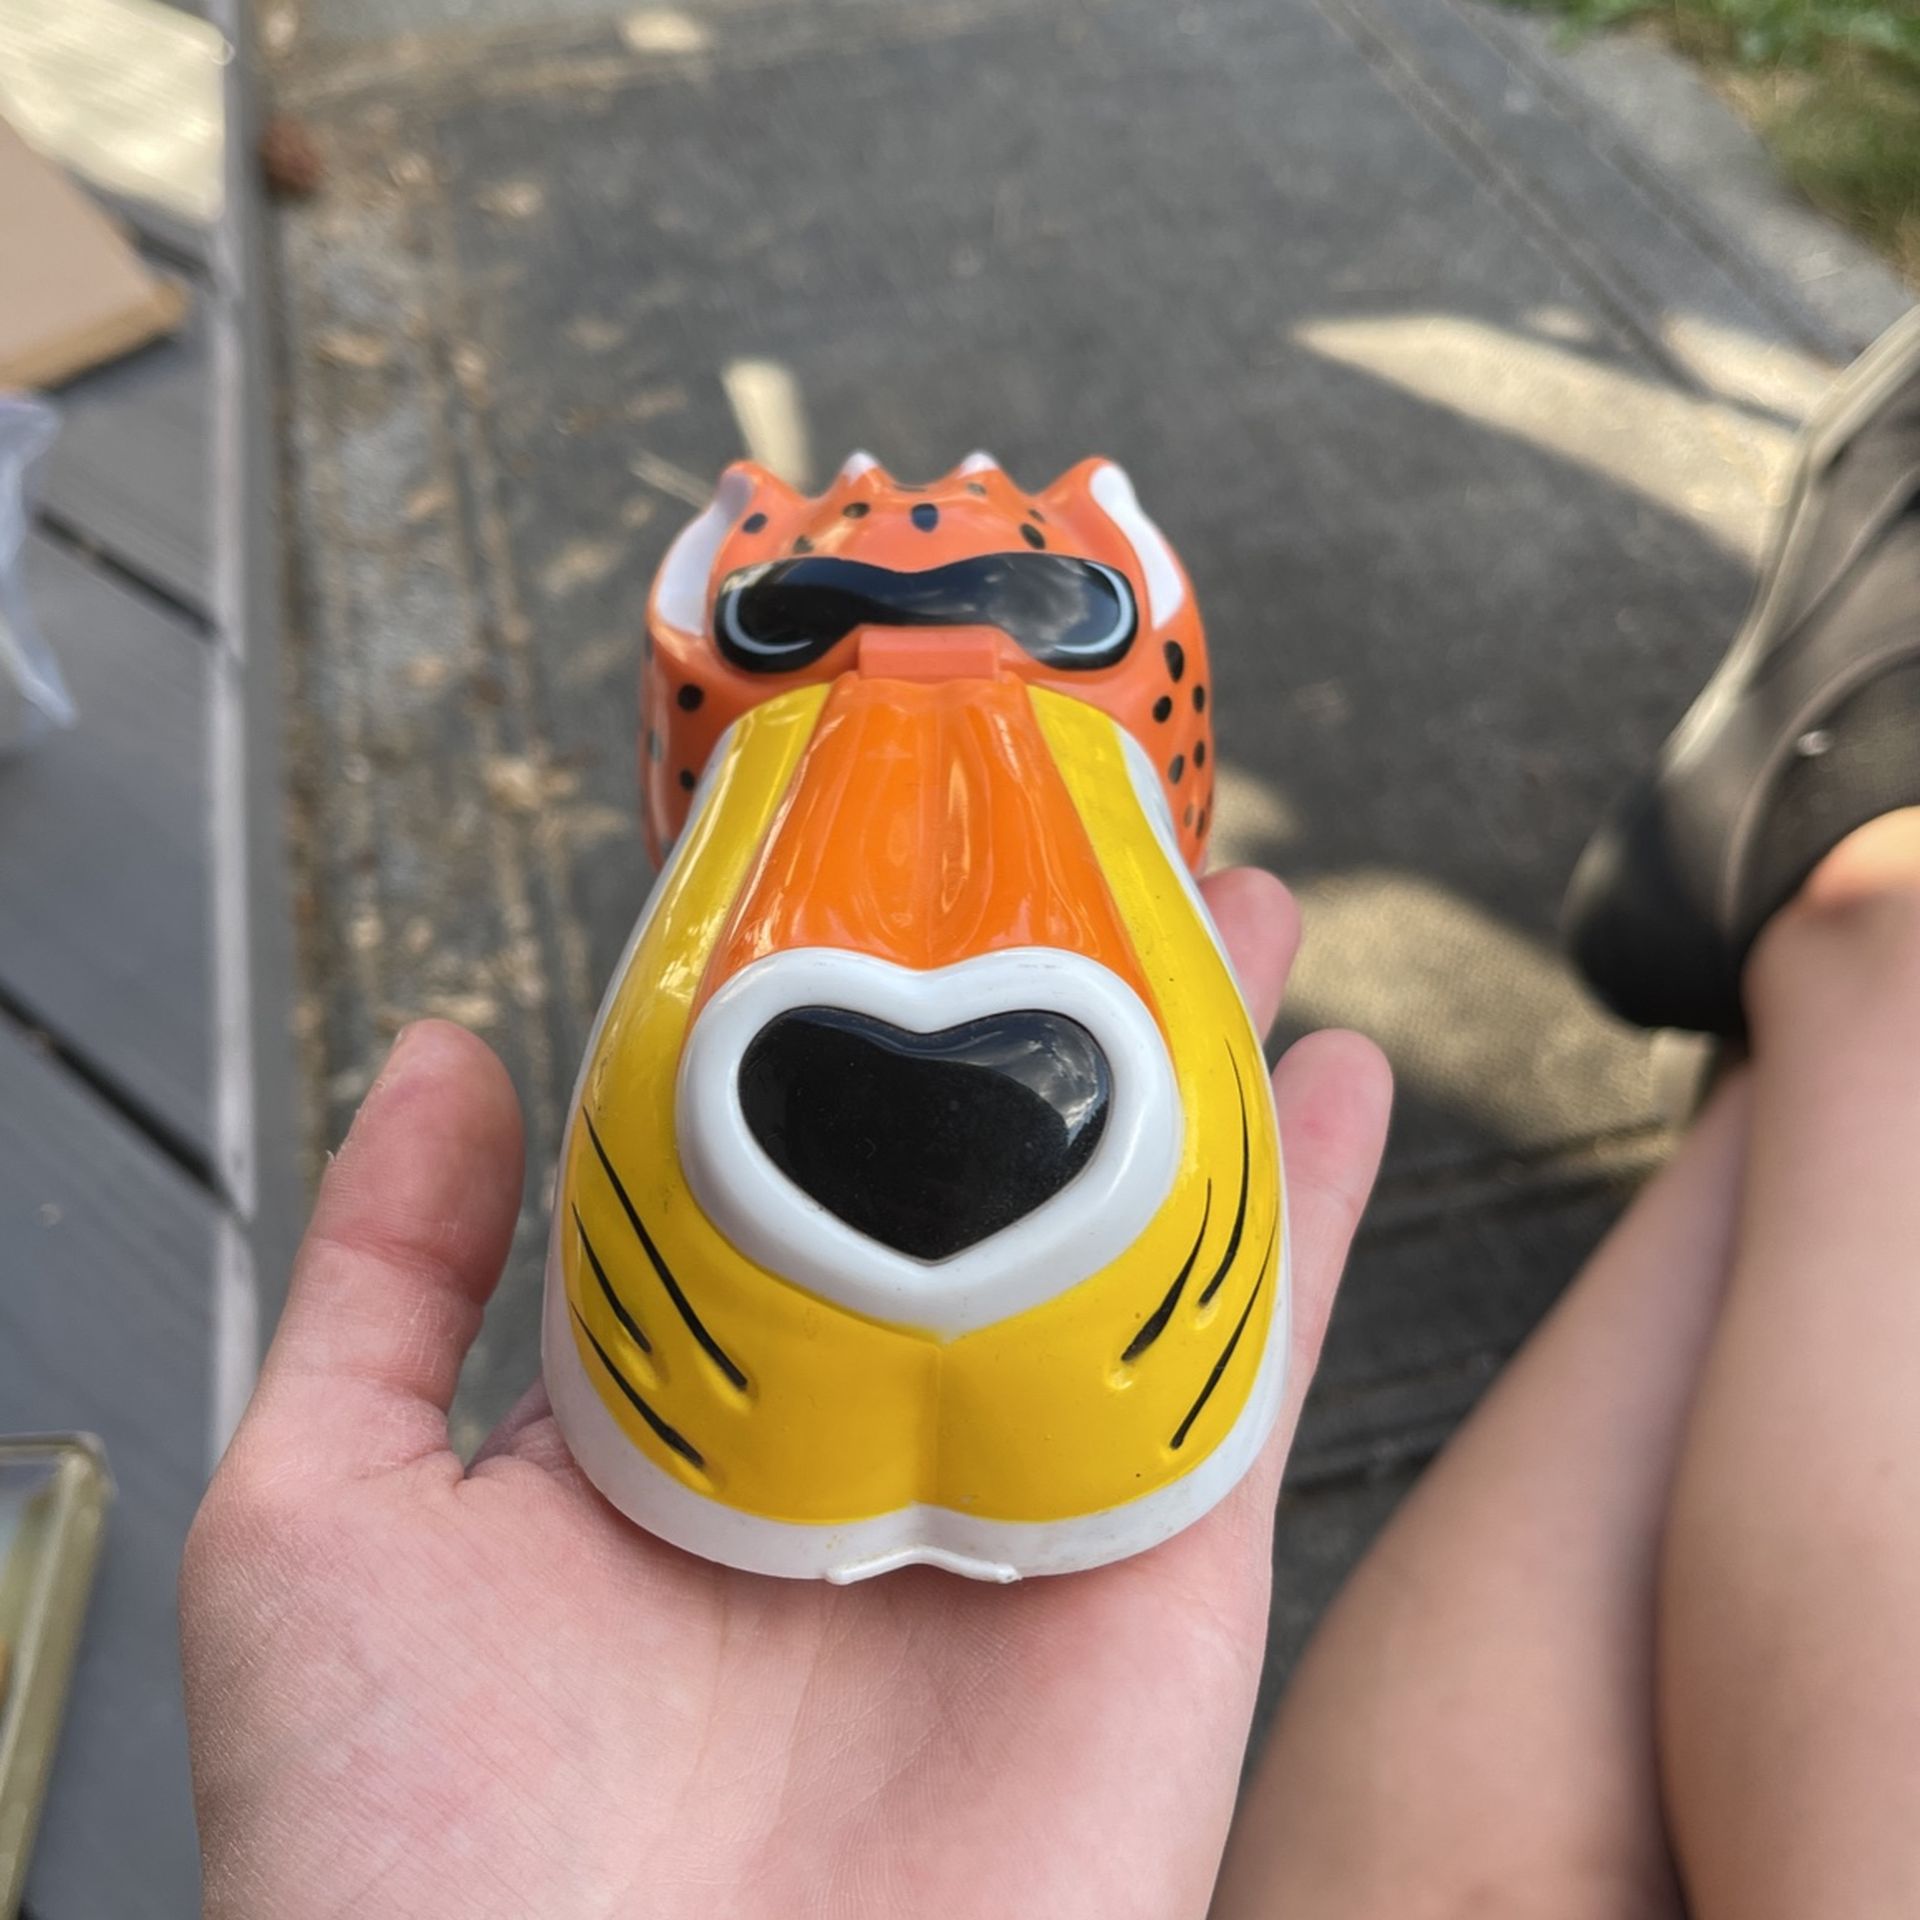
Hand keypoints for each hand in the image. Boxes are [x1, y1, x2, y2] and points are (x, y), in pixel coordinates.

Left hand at [181, 868, 1390, 1919]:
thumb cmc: (408, 1863)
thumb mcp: (327, 1517)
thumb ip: (389, 1278)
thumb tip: (453, 1051)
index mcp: (698, 1407)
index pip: (792, 1151)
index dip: (842, 1002)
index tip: (885, 865)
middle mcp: (872, 1435)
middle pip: (990, 1171)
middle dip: (1050, 1009)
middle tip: (1098, 858)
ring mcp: (1022, 1497)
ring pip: (1133, 1231)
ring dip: (1194, 1064)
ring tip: (1233, 913)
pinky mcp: (1154, 1582)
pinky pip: (1245, 1364)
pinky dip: (1303, 1213)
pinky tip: (1332, 1078)